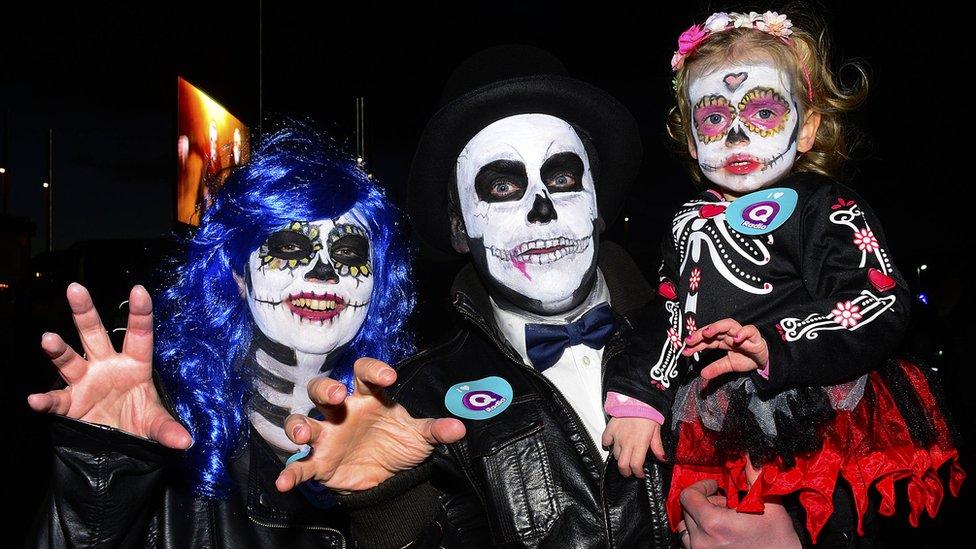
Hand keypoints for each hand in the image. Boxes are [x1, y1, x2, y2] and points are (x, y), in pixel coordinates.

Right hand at [27, 283, 191, 448]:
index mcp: (134, 365)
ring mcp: (86, 383)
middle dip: (84, 312)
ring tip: (48, 339)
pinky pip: (56, 400)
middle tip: (75, 289)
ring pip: (70, 360)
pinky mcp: (71, 404)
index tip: (139, 290)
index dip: (140, 313)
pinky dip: (45, 400)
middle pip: (94, 335)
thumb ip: (167, 430)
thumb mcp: (155, 425)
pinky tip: (35, 399)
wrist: (119, 448)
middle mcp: (107, 367)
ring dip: (58, 350)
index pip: (139, 335)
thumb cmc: (139, 424)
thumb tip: (184, 442)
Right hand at [276, 357, 465, 493]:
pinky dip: (290, 472)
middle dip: (325, 390)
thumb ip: (437, 430)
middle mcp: (343, 412)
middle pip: (323, 391)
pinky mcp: (319, 462)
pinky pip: (300, 464)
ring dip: (297, 425)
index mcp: (369, 398)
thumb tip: (459, 428)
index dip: (374, 370)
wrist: (388, 480)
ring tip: (302, 433)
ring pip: (303, 421)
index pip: (365, 375)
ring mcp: (328, 436)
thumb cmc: (399, 445)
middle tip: (336, 397)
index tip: (389, 376)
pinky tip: (284, 482)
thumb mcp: (421, 438)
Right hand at [601, 416, 664, 477]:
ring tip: (624, 455)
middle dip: (626, 471)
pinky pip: (605, 441)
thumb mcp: (656, 431)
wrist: (637, 399)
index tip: (640, 473)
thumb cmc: (648, 413)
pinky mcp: (610, 429)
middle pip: (622, 465)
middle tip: (630, 471)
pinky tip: (612, 444)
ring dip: (620, 458)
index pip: (636, 465)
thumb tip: (662, 458)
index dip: (638, 473)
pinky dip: (607, 445)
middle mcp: (627, 442)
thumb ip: (657, 446)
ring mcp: (617, 436)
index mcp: (639, 444)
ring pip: (615, 455)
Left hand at [677, 479, 799, 548]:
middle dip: (704, 502)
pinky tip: (721, 532)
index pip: (687, 496)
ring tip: (722, 519)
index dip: (702, 487)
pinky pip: (691, 541)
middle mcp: (702, 540)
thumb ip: (753, 476)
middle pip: (686, 510)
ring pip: (686, 526)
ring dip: (700, 518)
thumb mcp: (769, 503)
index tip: (716, 487)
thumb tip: (750, 453)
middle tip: (726, 504)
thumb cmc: (778, 539)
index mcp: (714, 524)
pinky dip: (701, 533)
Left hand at [682, 319, 768, 380]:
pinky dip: (743, 332)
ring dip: (716, 327)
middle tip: (690, 340)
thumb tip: (703, 375)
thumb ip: (716, 368)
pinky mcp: (754, 335)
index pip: (706, 340)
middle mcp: (729, 335)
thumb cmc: (746, 358)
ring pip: (728, 324)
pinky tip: (736, 338)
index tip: (685, 350)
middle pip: (713, 330)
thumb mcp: (729, 365)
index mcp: (722, 340)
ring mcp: (741, 333)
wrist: (764, 359)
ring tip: (707, 333)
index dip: (695, 344)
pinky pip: (749, 330)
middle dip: (701, 334)